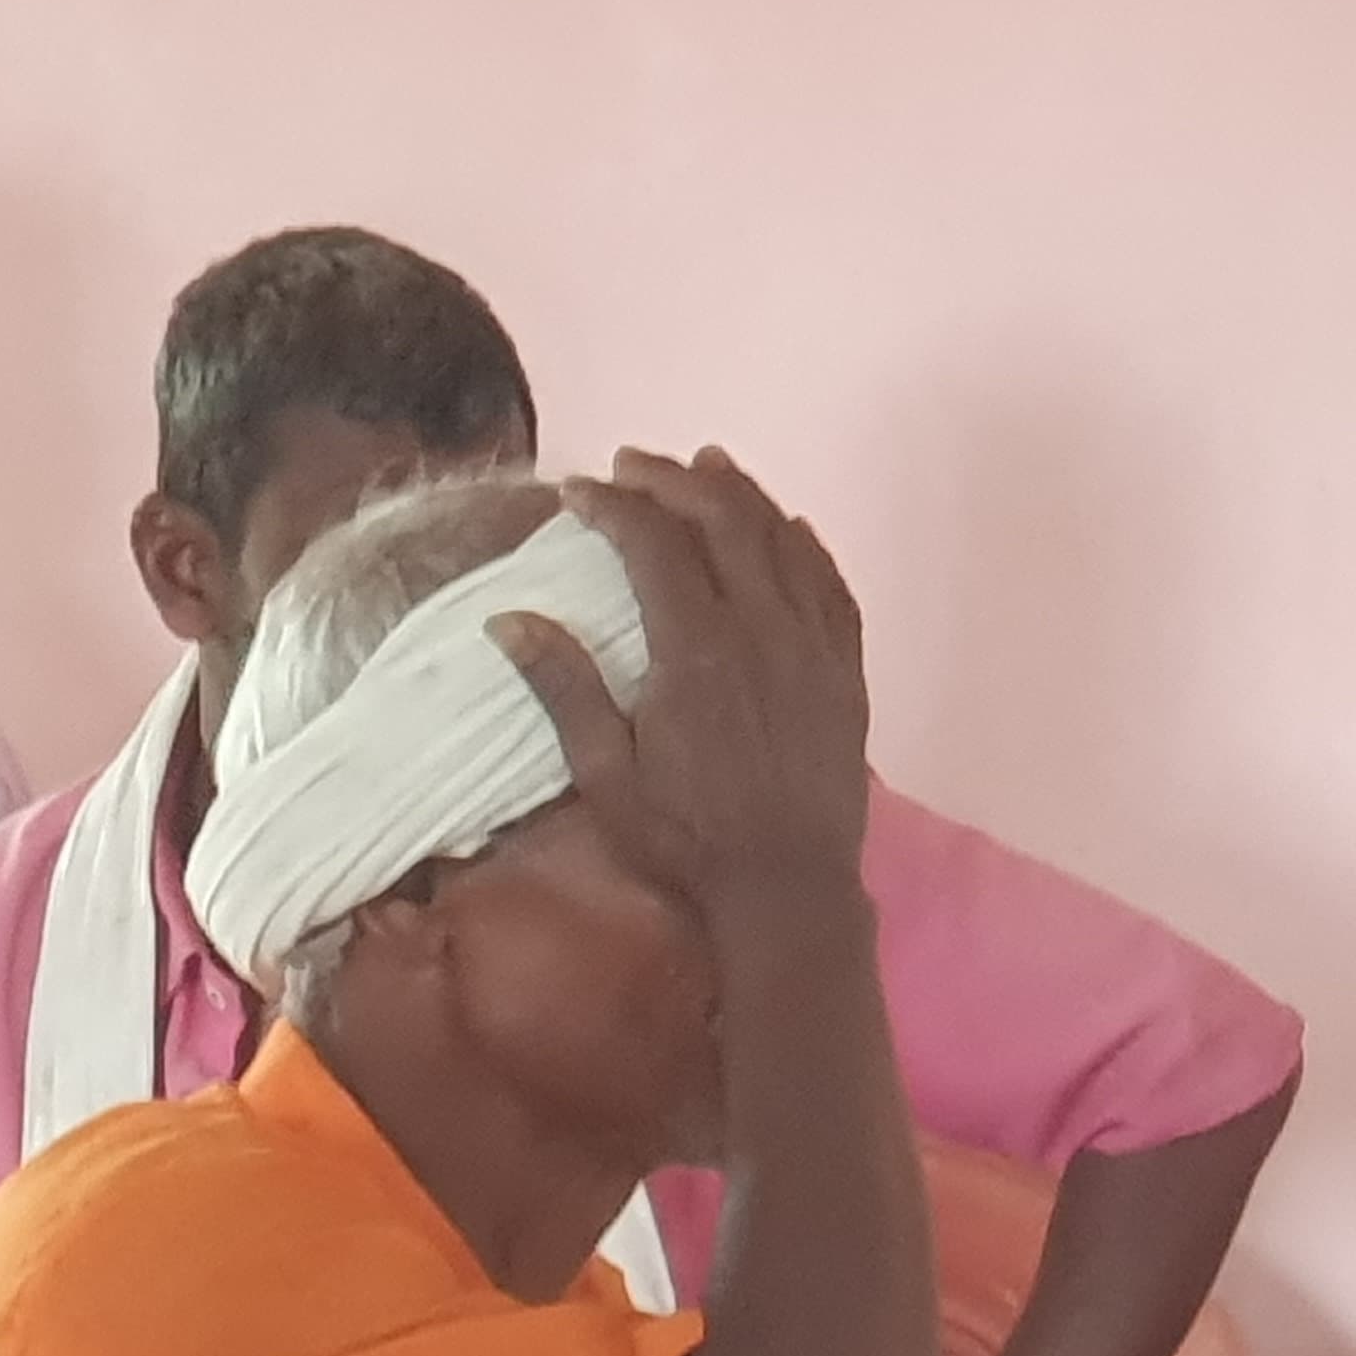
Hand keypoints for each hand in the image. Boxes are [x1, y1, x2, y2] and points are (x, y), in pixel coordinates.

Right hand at [490, 445, 871, 941]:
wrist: (788, 889)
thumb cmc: (686, 841)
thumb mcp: (606, 776)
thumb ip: (564, 690)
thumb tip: (508, 621)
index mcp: (694, 648)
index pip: (651, 541)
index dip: (612, 504)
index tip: (577, 492)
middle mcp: (761, 627)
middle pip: (721, 516)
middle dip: (672, 478)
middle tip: (632, 465)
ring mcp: (812, 643)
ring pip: (780, 536)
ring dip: (739, 492)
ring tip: (704, 466)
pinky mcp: (846, 667)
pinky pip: (830, 581)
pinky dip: (803, 542)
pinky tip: (786, 527)